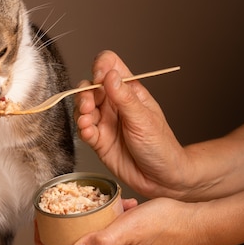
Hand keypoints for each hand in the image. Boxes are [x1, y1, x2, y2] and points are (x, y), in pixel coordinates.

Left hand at [35, 197, 203, 244]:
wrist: (192, 226)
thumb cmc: (164, 226)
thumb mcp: (128, 228)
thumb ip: (102, 242)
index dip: (42, 244)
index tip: (37, 222)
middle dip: (58, 229)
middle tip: (54, 206)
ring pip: (87, 238)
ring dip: (83, 221)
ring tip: (84, 200)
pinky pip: (106, 232)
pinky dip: (104, 218)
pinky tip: (116, 203)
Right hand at [74, 50, 188, 198]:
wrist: (162, 179)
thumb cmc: (161, 146)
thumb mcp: (144, 119)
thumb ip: (124, 97)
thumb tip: (109, 74)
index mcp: (129, 91)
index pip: (109, 65)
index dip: (101, 67)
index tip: (100, 79)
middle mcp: (114, 103)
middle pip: (90, 86)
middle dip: (85, 93)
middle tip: (89, 105)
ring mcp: (105, 121)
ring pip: (83, 107)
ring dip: (81, 112)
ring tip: (88, 121)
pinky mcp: (99, 140)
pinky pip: (84, 129)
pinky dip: (83, 129)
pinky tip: (89, 132)